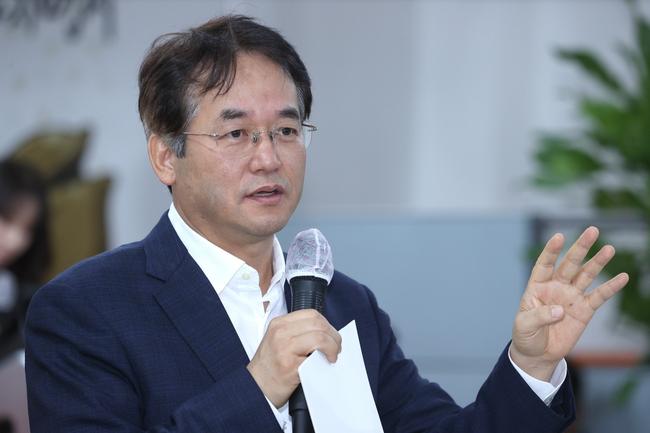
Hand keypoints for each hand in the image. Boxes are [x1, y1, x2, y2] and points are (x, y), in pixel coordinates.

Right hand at [246, 309, 341, 407]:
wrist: (255, 388)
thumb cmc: (270, 366)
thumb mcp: (277, 339)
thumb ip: (297, 331)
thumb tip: (325, 331)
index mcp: (279, 324)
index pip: (312, 314)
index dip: (327, 324)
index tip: (331, 335)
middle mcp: (281, 333)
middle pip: (318, 324)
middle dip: (333, 336)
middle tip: (336, 348)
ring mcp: (285, 349)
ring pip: (320, 338)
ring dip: (332, 347)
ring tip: (332, 356)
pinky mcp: (290, 366)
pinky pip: (315, 358)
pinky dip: (325, 360)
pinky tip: (324, 364)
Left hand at [510, 226, 628, 380]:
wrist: (538, 353)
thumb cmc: (526, 335)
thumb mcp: (524, 326)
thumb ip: (540, 316)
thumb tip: (560, 310)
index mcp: (537, 286)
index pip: (544, 264)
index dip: (551, 251)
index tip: (559, 236)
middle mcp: (556, 286)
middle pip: (569, 264)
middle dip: (580, 248)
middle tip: (592, 230)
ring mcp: (571, 296)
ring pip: (586, 275)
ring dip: (598, 262)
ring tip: (609, 248)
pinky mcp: (584, 310)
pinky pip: (599, 296)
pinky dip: (611, 287)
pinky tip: (622, 277)